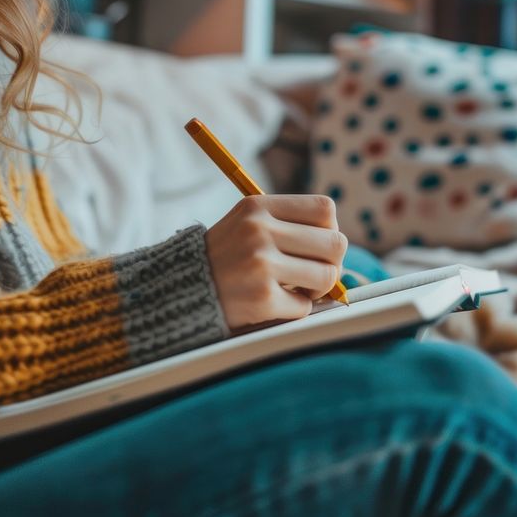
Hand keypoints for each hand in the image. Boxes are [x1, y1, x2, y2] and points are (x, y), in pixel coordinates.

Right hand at [205, 195, 347, 332]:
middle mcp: (259, 231)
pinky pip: (305, 306)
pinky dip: (296, 309)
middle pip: (335, 243)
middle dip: (332, 263)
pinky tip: (275, 304)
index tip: (316, 246)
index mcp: (258, 206)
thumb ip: (288, 226)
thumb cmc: (224, 258)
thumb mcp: (247, 224)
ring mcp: (260, 264)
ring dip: (317, 289)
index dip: (330, 230)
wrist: (178, 290)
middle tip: (314, 274)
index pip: (325, 209)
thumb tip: (338, 248)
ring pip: (326, 276)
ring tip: (297, 290)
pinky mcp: (261, 298)